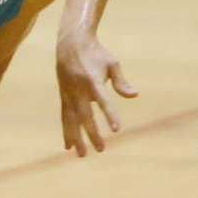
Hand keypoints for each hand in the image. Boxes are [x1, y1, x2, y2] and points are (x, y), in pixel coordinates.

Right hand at [56, 29, 138, 156]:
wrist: (70, 43)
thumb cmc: (96, 53)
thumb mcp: (112, 63)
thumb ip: (121, 81)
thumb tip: (134, 95)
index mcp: (92, 80)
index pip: (103, 101)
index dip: (110, 115)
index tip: (117, 130)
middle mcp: (78, 89)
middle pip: (86, 116)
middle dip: (93, 133)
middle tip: (102, 150)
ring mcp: (68, 93)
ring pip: (72, 120)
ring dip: (76, 138)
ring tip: (82, 155)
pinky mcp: (63, 96)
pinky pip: (65, 117)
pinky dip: (67, 131)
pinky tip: (68, 147)